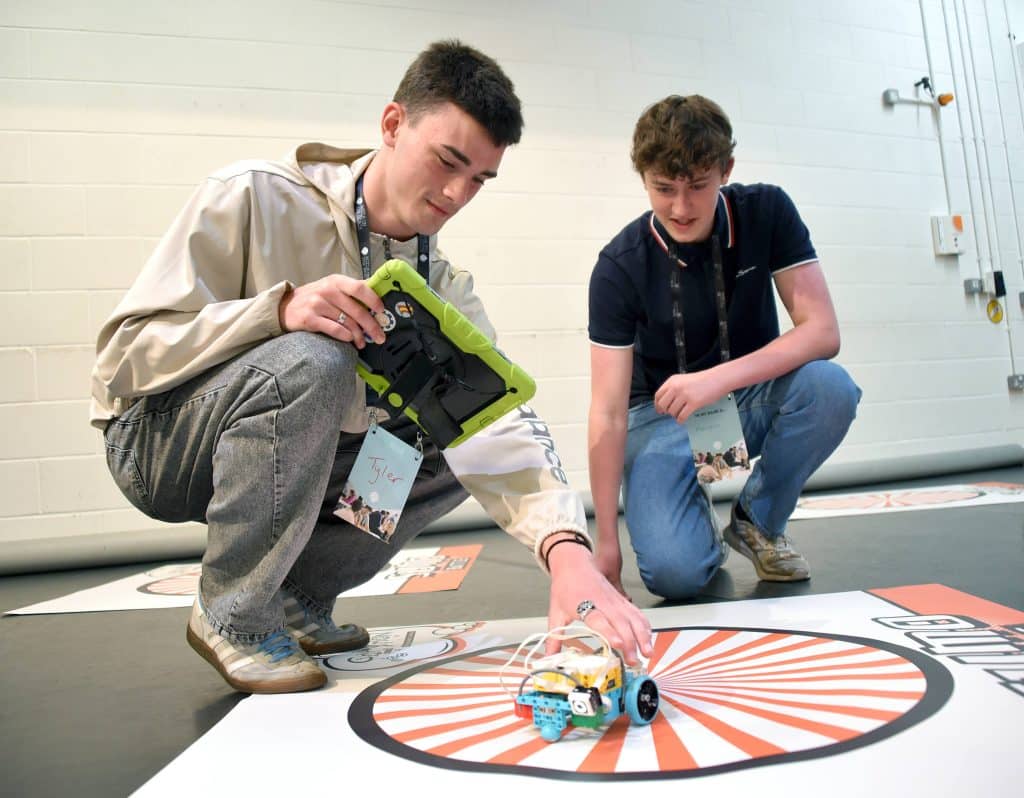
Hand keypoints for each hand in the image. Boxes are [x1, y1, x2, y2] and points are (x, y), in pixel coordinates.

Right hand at [279, 275, 386, 348]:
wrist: (285, 307)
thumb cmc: (313, 298)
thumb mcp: (331, 287)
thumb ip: (351, 290)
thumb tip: (377, 294)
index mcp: (336, 281)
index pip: (360, 288)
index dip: (374, 300)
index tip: (382, 311)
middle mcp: (327, 290)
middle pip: (357, 310)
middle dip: (372, 326)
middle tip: (380, 336)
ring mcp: (317, 304)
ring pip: (347, 322)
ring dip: (359, 335)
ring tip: (362, 342)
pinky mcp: (310, 319)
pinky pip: (335, 329)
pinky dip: (345, 337)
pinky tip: (350, 340)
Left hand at [544, 540, 651, 665]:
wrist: (573, 563)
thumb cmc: (565, 587)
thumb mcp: (555, 613)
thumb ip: (554, 639)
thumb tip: (549, 659)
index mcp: (585, 605)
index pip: (600, 620)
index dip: (610, 632)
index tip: (619, 644)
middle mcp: (604, 602)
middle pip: (621, 623)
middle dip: (630, 642)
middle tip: (633, 660)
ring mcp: (615, 600)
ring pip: (633, 618)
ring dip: (642, 636)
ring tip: (647, 653)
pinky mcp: (622, 599)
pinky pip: (637, 613)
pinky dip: (645, 626)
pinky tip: (648, 639)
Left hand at [653, 371, 726, 423]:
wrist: (717, 379)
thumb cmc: (702, 380)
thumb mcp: (683, 380)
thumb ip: (673, 389)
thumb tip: (664, 404)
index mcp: (672, 381)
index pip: (658, 395)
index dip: (657, 405)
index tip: (660, 410)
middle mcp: (676, 387)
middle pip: (663, 405)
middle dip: (665, 411)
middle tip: (670, 413)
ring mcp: (684, 395)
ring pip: (672, 412)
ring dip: (675, 415)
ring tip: (680, 414)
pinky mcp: (693, 403)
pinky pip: (682, 416)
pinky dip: (680, 420)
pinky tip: (682, 419)